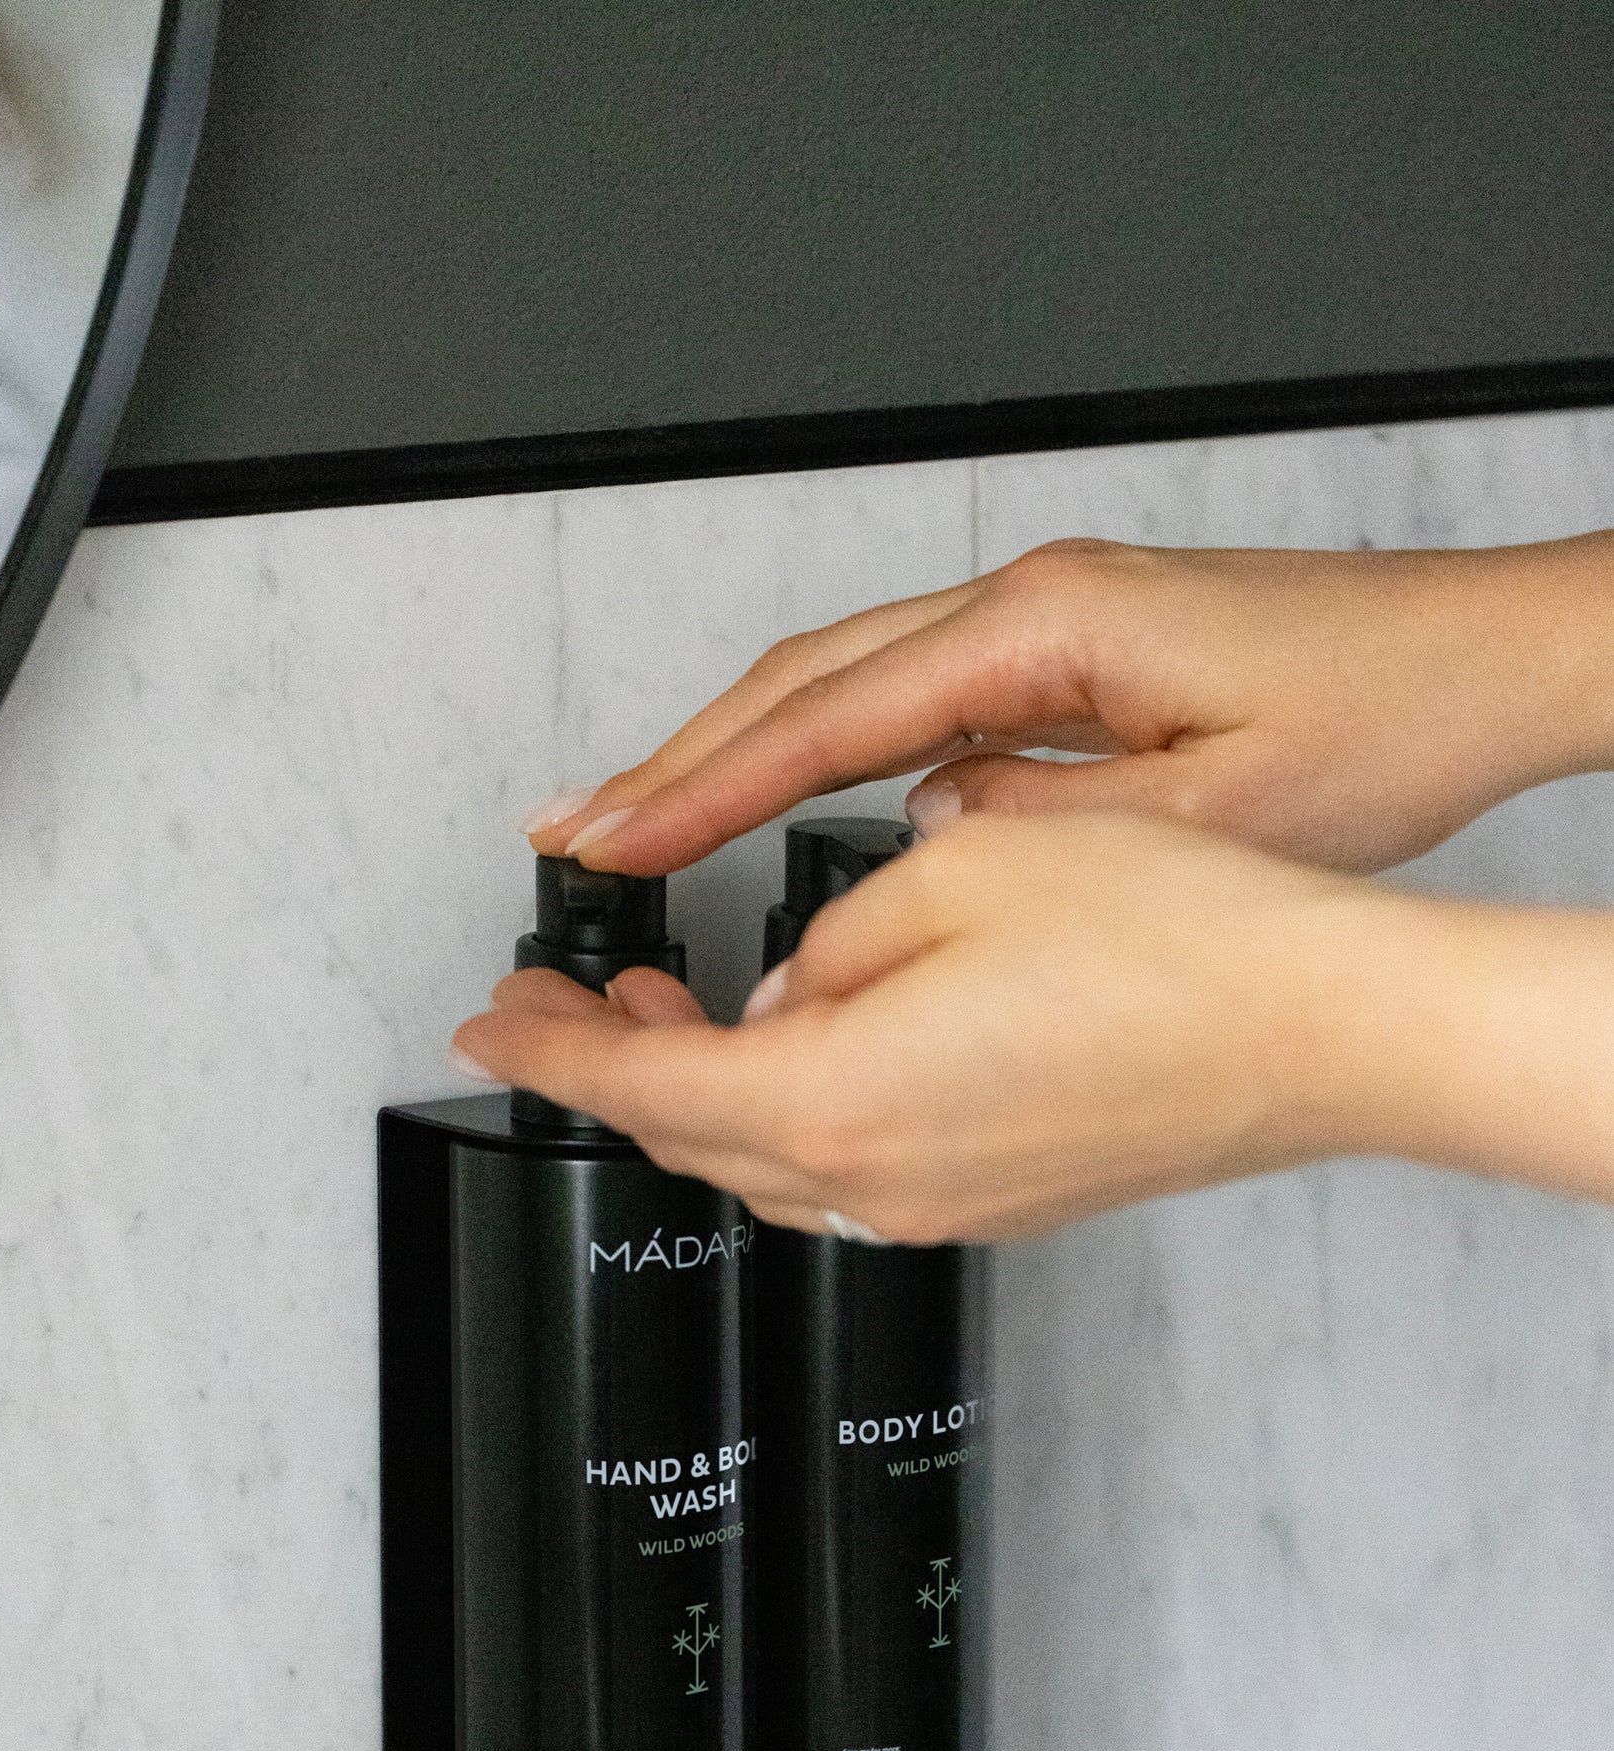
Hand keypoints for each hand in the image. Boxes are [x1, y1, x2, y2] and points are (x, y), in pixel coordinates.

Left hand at [456, 813, 1433, 1239]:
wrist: (1327, 1030)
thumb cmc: (1181, 947)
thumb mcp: (958, 872)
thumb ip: (830, 942)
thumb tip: (789, 991)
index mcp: (840, 1098)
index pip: (637, 1087)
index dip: (544, 1052)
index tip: (490, 1025)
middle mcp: (882, 1179)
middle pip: (692, 1138)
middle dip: (614, 1065)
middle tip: (573, 996)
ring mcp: (945, 1203)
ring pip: (770, 1161)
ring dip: (705, 1088)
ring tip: (676, 1005)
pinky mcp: (1001, 1200)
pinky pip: (854, 1167)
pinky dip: (794, 1109)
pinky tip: (811, 1037)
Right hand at [523, 534, 1613, 880]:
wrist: (1475, 663)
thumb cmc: (1377, 723)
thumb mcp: (1207, 813)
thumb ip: (1041, 825)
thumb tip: (924, 834)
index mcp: (1045, 631)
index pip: (826, 717)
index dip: (703, 787)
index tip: (614, 841)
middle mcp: (1027, 607)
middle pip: (804, 678)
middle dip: (679, 758)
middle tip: (577, 832)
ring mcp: (1040, 622)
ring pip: (843, 682)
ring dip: (737, 750)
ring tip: (644, 822)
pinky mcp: (1063, 653)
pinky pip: (905, 700)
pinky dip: (821, 750)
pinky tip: (785, 801)